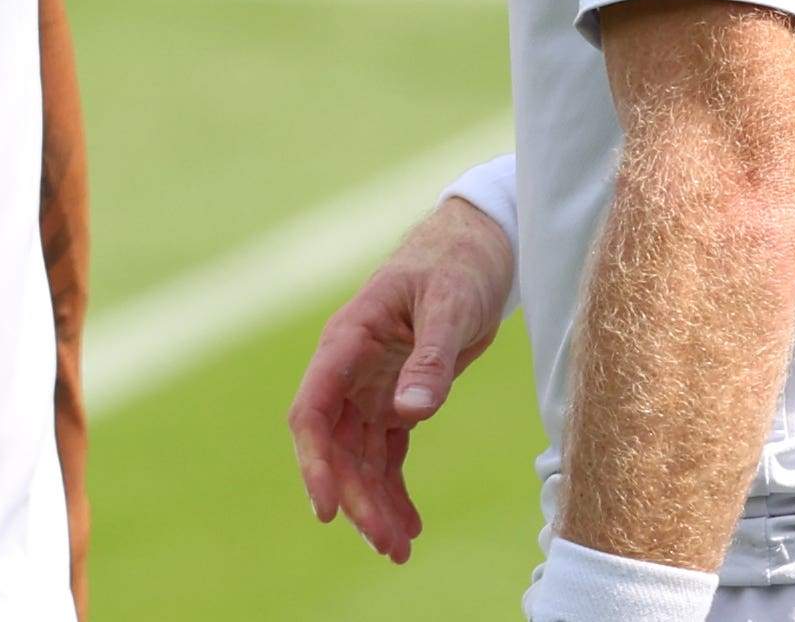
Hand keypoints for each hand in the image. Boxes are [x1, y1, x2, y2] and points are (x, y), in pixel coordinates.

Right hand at [288, 197, 511, 562]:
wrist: (481, 243)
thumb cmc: (458, 261)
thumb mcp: (450, 303)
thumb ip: (430, 358)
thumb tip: (410, 413)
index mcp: (348, 339)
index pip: (313, 409)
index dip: (314, 461)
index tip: (328, 507)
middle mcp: (351, 368)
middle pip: (336, 445)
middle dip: (355, 496)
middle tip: (386, 544)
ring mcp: (372, 384)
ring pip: (360, 456)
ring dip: (374, 502)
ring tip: (399, 549)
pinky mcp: (399, 395)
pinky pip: (387, 452)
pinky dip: (394, 488)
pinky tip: (410, 524)